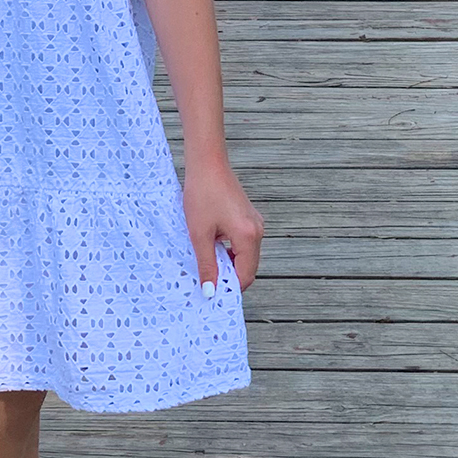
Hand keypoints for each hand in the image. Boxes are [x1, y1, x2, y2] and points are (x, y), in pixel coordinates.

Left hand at [184, 159, 263, 291]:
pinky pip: (243, 243)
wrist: (207, 163)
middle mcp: (258, 231)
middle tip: (207, 281)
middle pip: (248, 267)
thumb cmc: (202, 195)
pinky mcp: (249, 217)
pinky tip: (212, 246)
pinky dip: (231, 250)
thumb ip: (207, 264)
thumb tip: (210, 290)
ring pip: (246, 255)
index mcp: (248, 236)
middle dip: (229, 277)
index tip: (211, 294)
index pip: (245, 275)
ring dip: (229, 263)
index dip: (229, 288)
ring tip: (207, 262)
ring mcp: (255, 223)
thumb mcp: (200, 234)